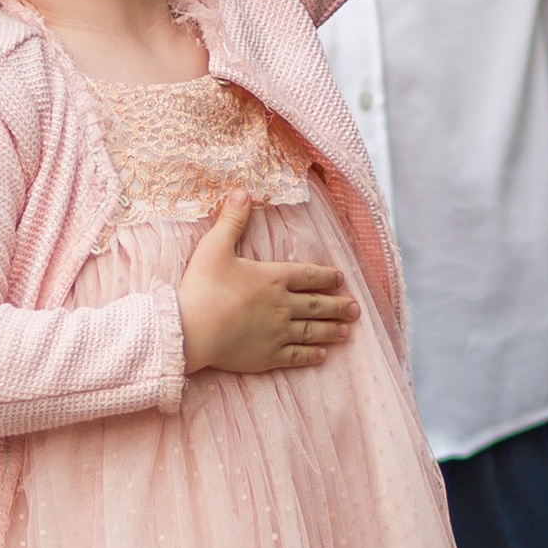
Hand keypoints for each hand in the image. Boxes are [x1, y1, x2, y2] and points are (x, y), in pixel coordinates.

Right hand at [179, 192, 357, 375]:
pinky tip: (321, 356)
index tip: (341, 279)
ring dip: (330, 330)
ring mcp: (277, 333)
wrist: (193, 328)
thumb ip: (232, 220)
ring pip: (312, 331)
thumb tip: (242, 191)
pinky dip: (310, 356)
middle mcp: (282, 305)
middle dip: (338, 306)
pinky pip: (296, 356)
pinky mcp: (268, 356)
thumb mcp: (215, 246)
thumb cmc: (203, 286)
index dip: (326, 277)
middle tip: (355, 309)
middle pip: (316, 304)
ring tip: (346, 331)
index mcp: (273, 277)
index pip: (307, 275)